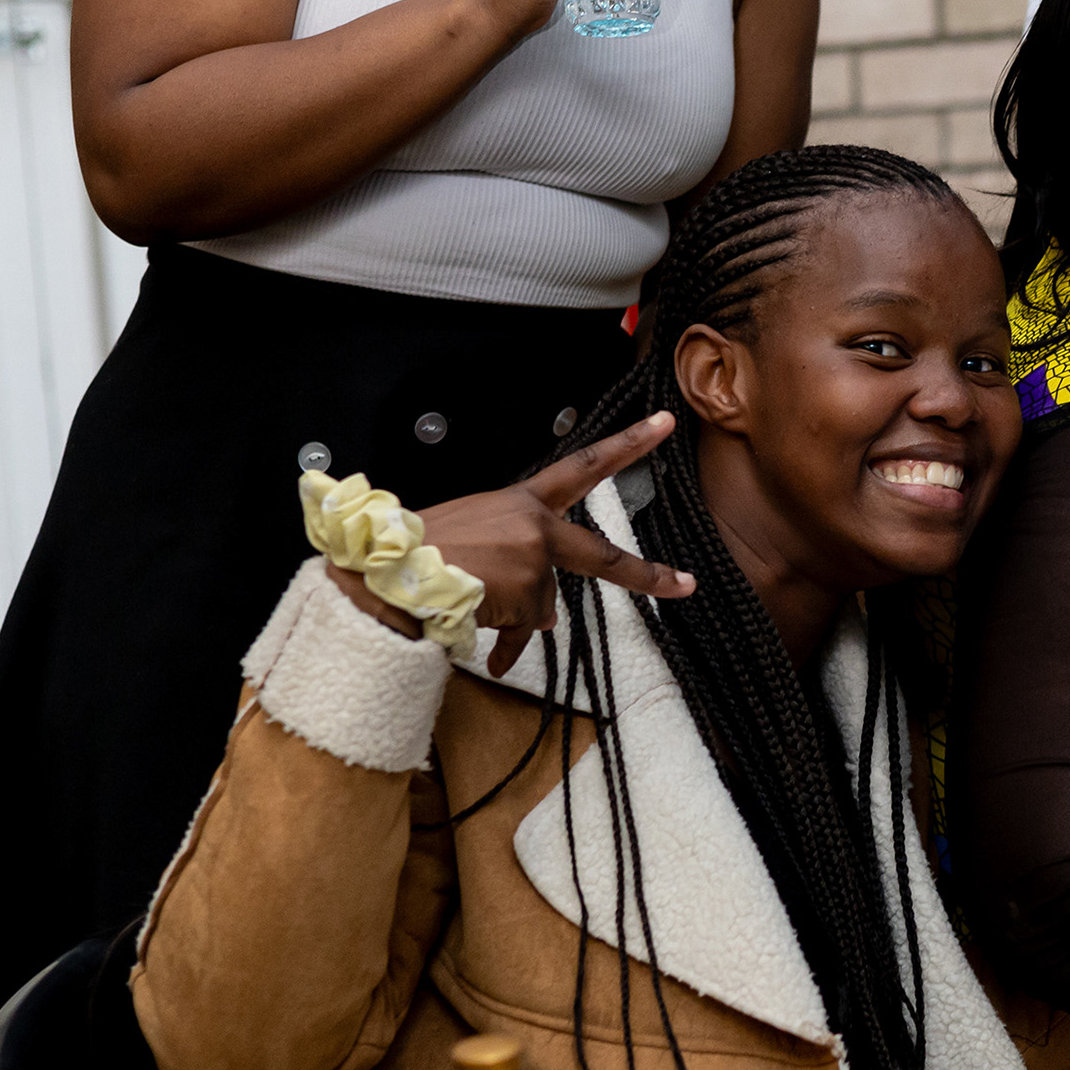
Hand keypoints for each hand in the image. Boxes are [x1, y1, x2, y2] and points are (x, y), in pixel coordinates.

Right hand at [327, 413, 695, 672]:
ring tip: (469, 601)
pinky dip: (503, 643)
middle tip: (683, 583)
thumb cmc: (415, 551)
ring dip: (510, 616)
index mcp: (520, 501)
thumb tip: (546, 621)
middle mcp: (535, 524)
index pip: (583, 466)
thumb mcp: (474, 539)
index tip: (661, 426)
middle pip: (600, 553)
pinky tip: (482, 642)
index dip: (627, 445)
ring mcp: (535, 558)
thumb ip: (517, 563)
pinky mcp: (528, 592)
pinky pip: (522, 631)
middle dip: (647, 573)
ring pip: (541, 605)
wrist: (385, 571)